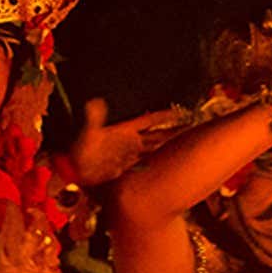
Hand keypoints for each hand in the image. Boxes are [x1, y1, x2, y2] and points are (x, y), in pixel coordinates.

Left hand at [68, 98, 182, 185]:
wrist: (75, 170)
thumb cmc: (80, 150)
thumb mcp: (88, 133)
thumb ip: (94, 119)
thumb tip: (94, 102)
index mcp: (125, 130)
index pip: (150, 121)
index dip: (165, 116)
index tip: (181, 113)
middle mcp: (131, 142)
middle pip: (159, 136)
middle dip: (177, 133)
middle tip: (196, 130)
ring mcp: (131, 155)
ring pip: (157, 151)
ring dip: (172, 150)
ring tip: (191, 148)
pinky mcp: (129, 168)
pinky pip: (148, 166)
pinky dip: (159, 167)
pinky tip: (170, 169)